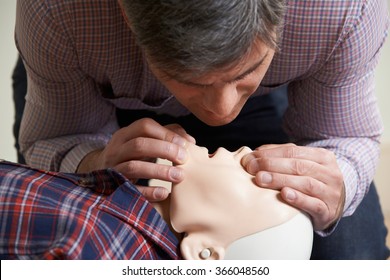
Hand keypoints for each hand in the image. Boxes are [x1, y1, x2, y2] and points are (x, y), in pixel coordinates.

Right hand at [78, 118, 194, 201]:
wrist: (100, 174)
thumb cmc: (131, 156)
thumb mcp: (143, 142)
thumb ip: (166, 136)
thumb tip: (190, 140)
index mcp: (125, 134)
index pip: (145, 126)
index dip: (166, 134)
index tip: (185, 144)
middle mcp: (116, 149)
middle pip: (139, 145)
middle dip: (165, 150)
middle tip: (184, 159)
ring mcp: (113, 169)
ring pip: (134, 166)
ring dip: (159, 171)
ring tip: (179, 176)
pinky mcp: (114, 187)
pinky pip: (131, 190)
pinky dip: (148, 192)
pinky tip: (164, 193)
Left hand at [241, 143, 344, 230]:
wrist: (335, 205)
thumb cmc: (312, 181)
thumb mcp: (302, 164)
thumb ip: (282, 156)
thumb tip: (256, 153)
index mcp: (322, 156)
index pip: (293, 152)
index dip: (270, 154)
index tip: (251, 158)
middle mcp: (330, 173)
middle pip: (298, 166)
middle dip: (272, 166)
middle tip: (252, 169)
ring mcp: (331, 193)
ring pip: (306, 183)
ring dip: (281, 180)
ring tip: (261, 179)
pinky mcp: (329, 211)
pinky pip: (314, 204)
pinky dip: (299, 199)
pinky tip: (285, 194)